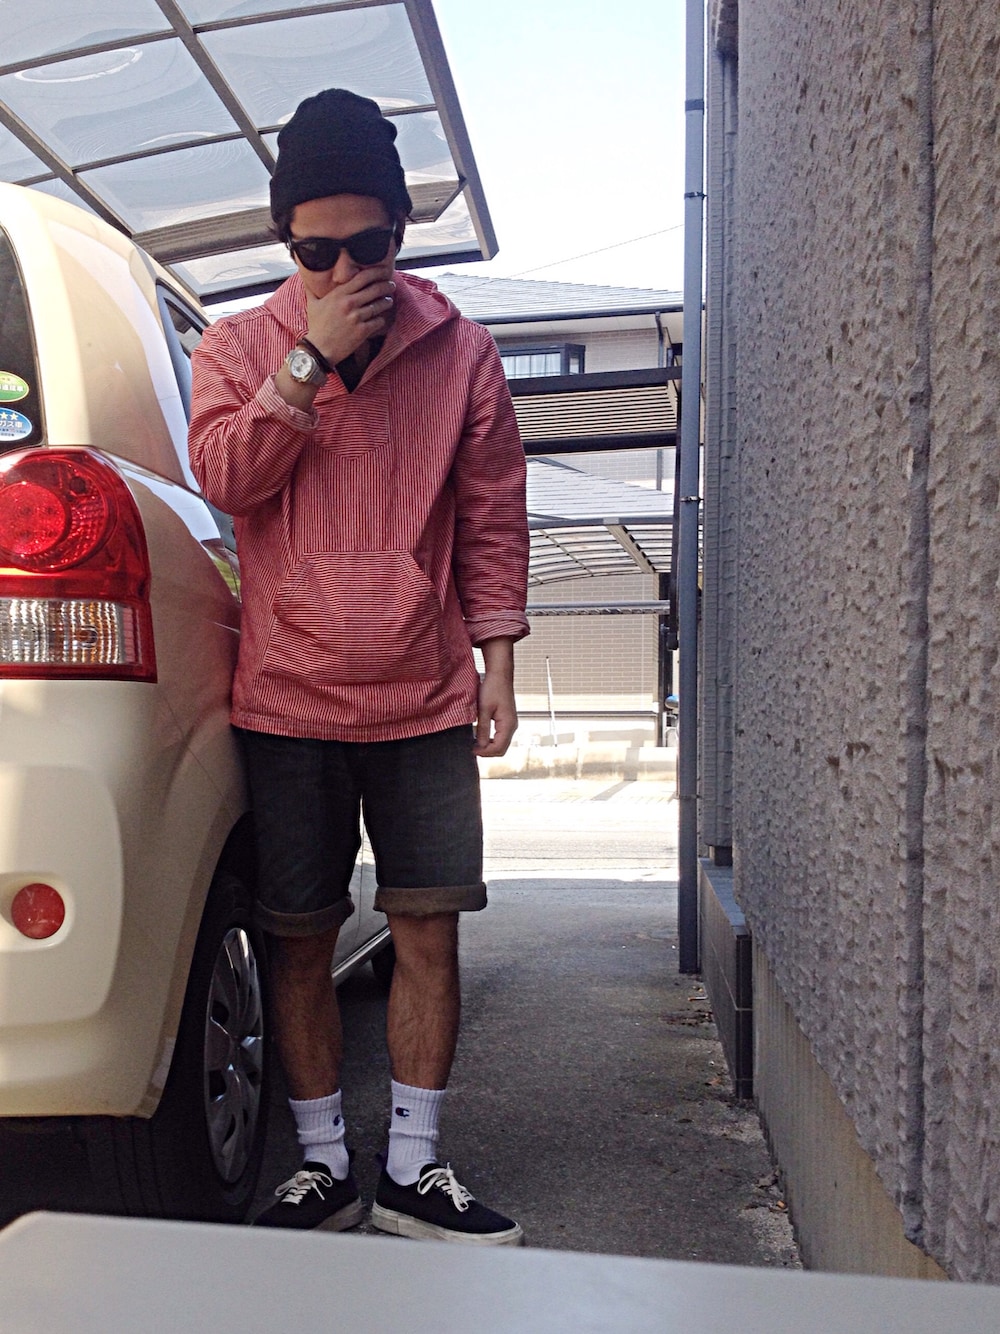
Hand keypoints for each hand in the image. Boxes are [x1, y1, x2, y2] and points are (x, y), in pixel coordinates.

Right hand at [306, 267, 395, 365]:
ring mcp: (356, 317)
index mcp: (339, 294)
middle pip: (374, 289)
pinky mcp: (362, 331)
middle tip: (391, 285)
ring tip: (388, 301)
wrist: (319, 349)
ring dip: (386, 302)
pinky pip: (378, 321)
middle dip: (386, 286)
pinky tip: (381, 318)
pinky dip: (381, 319)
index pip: (362, 277)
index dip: (376, 272)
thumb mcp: (312, 304)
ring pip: (379, 305)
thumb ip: (312, 288)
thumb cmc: (316, 327)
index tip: (383, 271)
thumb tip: (305, 275)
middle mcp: (349, 303)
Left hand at [474, 638, 517, 756]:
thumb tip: (480, 745)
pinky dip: (492, 740)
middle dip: (488, 752)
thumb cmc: (492, 689)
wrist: (500, 676)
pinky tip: (481, 736)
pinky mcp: (507, 720)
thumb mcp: (484, 709)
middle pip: (502, 749)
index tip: (472, 751)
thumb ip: (482, 729)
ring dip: (489, 747)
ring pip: (502, 743)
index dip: (485, 753)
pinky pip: (501, 736)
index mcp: (508, 724)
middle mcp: (513, 726)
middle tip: (473, 749)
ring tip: (475, 743)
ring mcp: (511, 724)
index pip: (498, 748)